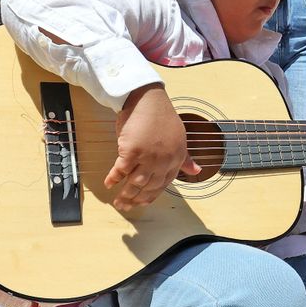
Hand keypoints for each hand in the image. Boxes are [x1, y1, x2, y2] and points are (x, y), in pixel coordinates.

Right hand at [106, 85, 200, 212]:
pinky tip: (108, 184)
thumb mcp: (179, 138)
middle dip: (137, 199)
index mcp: (177, 158)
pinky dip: (114, 178)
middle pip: (149, 186)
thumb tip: (197, 171)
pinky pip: (121, 170)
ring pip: (135, 182)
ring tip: (118, 202)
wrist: (148, 99)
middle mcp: (164, 161)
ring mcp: (148, 157)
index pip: (164, 184)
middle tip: (127, 207)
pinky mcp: (132, 151)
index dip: (152, 195)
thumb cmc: (161, 117)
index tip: (143, 203)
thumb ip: (186, 158)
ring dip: (125, 194)